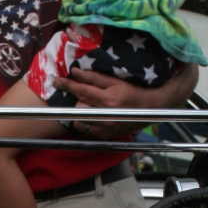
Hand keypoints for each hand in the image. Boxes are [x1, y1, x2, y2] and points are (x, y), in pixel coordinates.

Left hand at [54, 63, 197, 138]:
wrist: (152, 109)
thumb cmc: (135, 92)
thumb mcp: (116, 81)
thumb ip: (95, 77)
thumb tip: (75, 72)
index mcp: (108, 99)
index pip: (81, 90)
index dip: (67, 84)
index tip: (56, 80)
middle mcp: (106, 115)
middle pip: (79, 106)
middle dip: (78, 99)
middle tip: (85, 94)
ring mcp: (105, 128)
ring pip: (80, 120)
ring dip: (80, 113)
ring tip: (90, 107)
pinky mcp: (106, 136)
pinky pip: (87, 131)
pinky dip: (86, 124)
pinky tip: (93, 118)